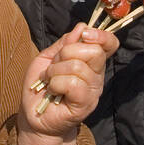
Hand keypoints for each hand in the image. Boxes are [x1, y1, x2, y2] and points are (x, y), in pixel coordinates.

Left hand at [16, 23, 115, 144]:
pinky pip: (73, 83)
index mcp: (90, 62)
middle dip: (68, 52)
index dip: (101, 35)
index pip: (110, 44)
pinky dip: (56, 83)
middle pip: (94, 51)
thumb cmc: (41, 87)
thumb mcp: (48, 58)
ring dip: (56, 71)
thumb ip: (64, 44)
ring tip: (50, 81)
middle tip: (55, 66)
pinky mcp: (85, 104)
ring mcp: (93, 91)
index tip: (85, 34)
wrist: (33, 116)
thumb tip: (81, 27)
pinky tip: (53, 90)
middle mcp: (97, 75)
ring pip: (79, 66)